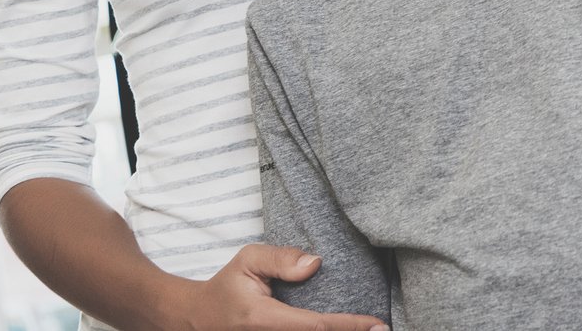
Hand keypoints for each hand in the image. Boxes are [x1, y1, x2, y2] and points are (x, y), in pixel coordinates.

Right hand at [170, 245, 386, 330]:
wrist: (197, 318)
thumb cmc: (226, 286)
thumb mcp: (247, 259)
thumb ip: (281, 258)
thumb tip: (316, 263)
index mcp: (262, 319)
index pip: (315, 326)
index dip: (349, 327)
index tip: (377, 325)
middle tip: (384, 330)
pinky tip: (344, 330)